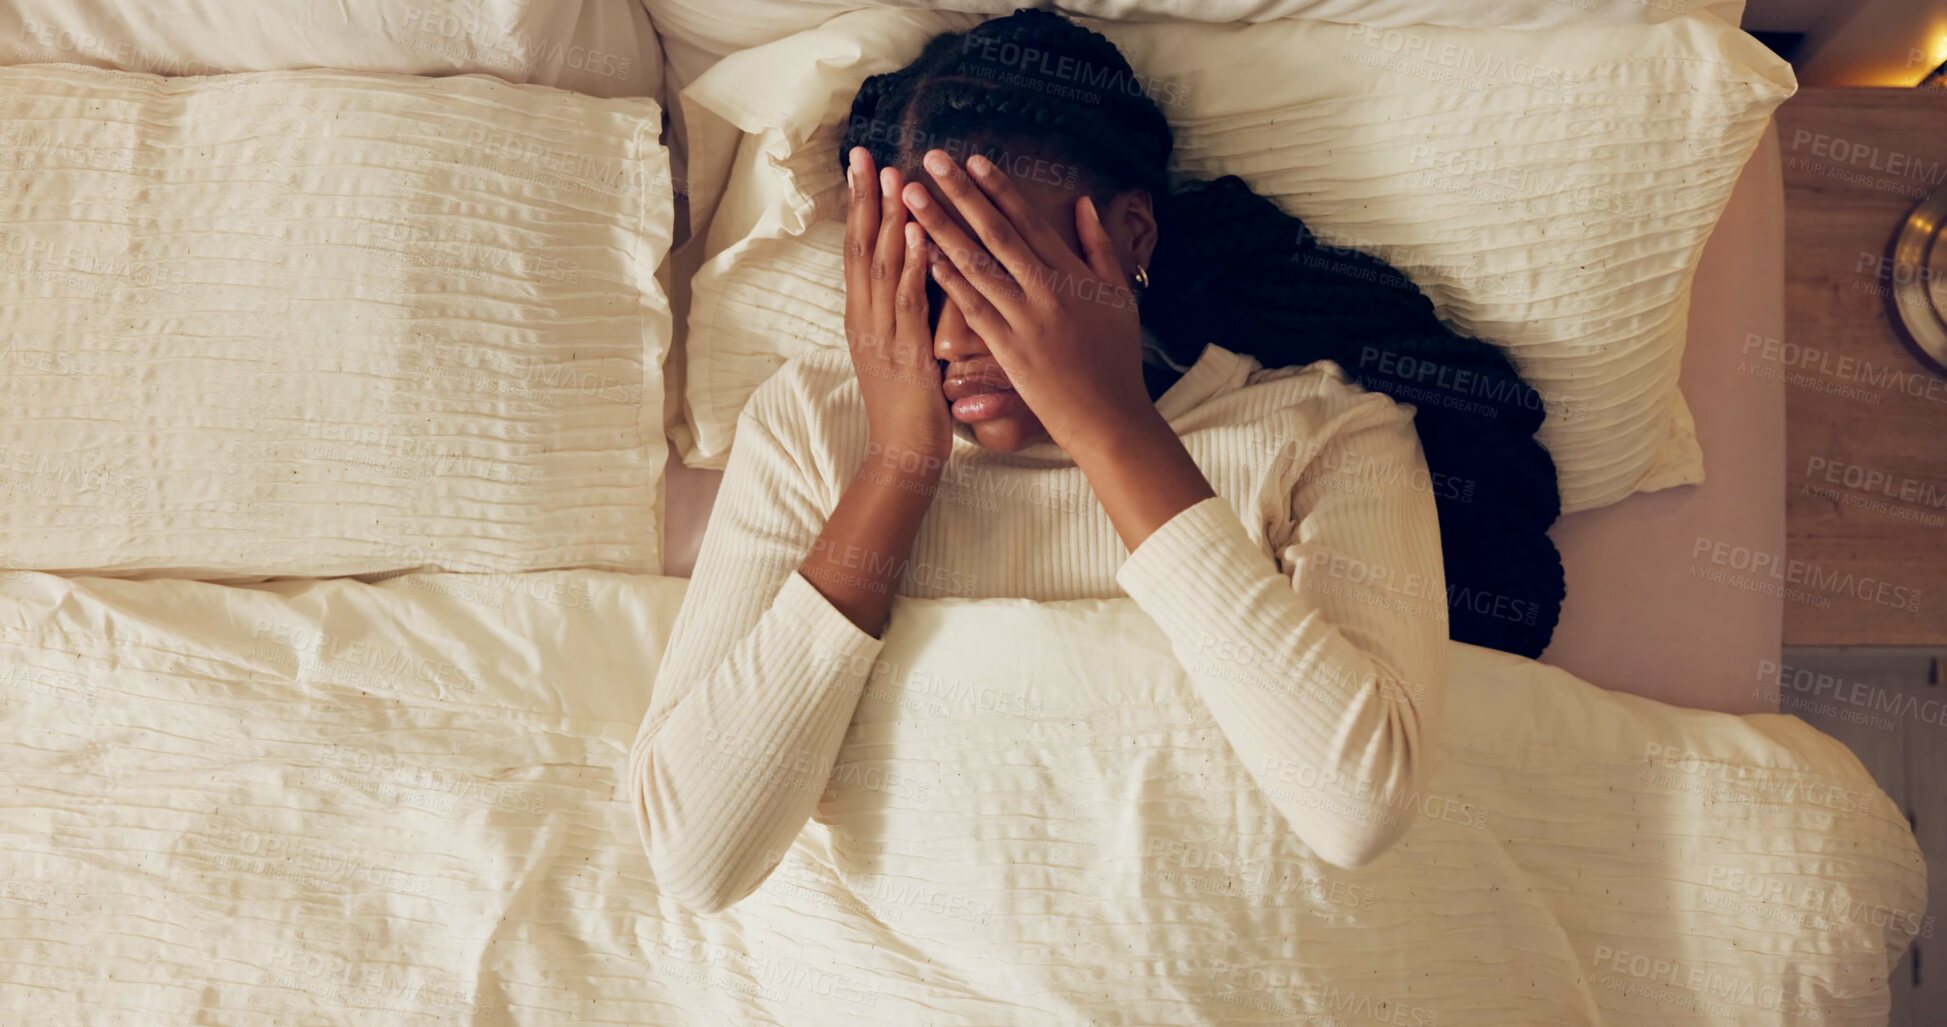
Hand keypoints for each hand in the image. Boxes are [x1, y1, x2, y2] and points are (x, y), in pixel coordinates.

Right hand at [844, 146, 950, 472]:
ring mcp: (880, 333)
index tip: (862, 164)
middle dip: (862, 198)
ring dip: (885, 219)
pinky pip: (905, 299)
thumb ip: (903, 310)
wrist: (903, 456)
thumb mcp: (902, 348)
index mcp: (864, 314)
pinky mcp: (902, 351)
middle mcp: (864, 317)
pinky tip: (914, 231)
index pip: (856, 248)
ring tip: (893, 176)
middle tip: (863, 153)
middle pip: (857, 246)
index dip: (858, 204)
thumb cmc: (911, 406)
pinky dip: (908, 262)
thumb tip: (913, 274)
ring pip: (878, 265)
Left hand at [901, 149, 1152, 460]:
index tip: (972, 160)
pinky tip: (924, 256)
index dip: (998, 189)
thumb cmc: (1117, 358)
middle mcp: (1047, 289)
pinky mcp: (1009, 350)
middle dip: (961, 193)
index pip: (1028, 221)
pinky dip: (950, 280)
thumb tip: (1085, 202)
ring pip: (977, 264)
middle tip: (931, 160)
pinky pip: (974, 308)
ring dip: (942, 228)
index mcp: (1072, 273)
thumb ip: (1098, 247)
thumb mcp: (1118, 295)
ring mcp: (1026, 319)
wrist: (1111, 417)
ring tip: (913, 199)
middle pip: (996, 232)